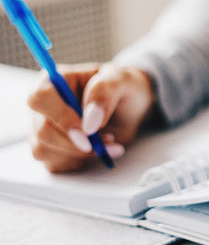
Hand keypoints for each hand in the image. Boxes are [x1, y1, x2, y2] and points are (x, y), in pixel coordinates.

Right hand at [28, 62, 154, 171]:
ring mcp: (44, 128)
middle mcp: (44, 105)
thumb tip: (89, 122)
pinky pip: (54, 164)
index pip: (40, 99)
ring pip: (45, 150)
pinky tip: (98, 151)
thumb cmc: (123, 88)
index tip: (89, 131)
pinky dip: (80, 162)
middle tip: (110, 138)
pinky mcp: (51, 149)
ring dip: (81, 154)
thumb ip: (103, 93)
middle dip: (78, 142)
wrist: (132, 108)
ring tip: (108, 142)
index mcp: (54, 80)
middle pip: (43, 131)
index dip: (62, 118)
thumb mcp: (121, 80)